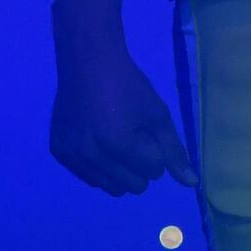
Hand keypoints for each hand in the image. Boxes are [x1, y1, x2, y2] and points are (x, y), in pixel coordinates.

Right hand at [50, 45, 199, 195]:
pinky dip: (100, 166)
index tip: (147, 129)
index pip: (154, 170)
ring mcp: (72, 155)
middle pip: (134, 186)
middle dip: (141, 165)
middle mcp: (90, 154)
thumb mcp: (157, 114)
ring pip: (111, 187)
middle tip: (133, 135)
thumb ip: (174, 150)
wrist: (87, 62)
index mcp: (117, 142)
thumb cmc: (127, 85)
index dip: (156, 149)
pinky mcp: (59, 152)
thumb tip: (191, 183)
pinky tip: (98, 141)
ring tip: (117, 140)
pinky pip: (90, 178)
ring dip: (121, 170)